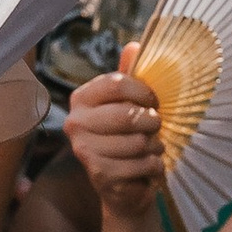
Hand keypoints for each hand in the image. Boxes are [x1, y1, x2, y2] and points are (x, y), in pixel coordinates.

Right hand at [67, 69, 168, 227]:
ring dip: (155, 146)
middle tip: (155, 127)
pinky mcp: (99, 174)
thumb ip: (130, 76)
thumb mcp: (127, 104)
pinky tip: (148, 166)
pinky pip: (141, 164)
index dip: (144, 92)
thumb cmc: (126, 137)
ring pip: (138, 141)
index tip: (154, 100)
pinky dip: (154, 165)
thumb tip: (135, 45)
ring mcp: (85, 150)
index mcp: (81, 99)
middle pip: (128, 115)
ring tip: (151, 148)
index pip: (116, 84)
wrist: (122, 186)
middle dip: (152, 122)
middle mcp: (76, 122)